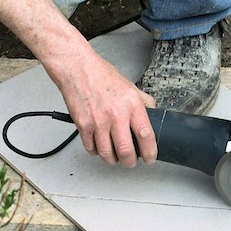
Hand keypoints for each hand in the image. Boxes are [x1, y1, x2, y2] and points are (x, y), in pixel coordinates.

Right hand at [58, 49, 156, 167]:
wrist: (77, 69)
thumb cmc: (102, 76)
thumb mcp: (130, 87)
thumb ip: (143, 102)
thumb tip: (153, 115)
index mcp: (132, 105)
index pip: (146, 135)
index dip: (150, 152)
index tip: (150, 157)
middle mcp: (116, 115)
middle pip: (126, 151)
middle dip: (130, 162)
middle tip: (131, 162)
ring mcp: (99, 121)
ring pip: (107, 153)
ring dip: (112, 160)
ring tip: (115, 157)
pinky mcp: (83, 125)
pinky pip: (91, 148)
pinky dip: (96, 152)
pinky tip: (99, 147)